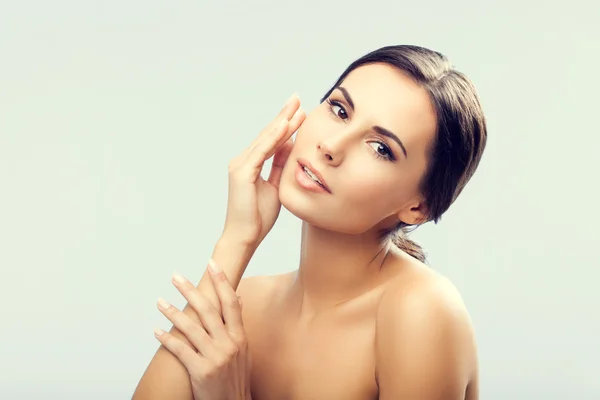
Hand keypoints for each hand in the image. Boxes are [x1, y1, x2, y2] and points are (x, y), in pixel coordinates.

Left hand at [154, 259, 250, 399]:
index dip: (221, 281)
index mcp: (239, 336)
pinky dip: (167, 339)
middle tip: (175, 277)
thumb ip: (237, 323)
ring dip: (172, 312)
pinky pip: (180, 350)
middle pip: (208, 310)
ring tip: (159, 301)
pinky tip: (156, 331)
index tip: (212, 264)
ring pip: (191, 328)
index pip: (231, 302)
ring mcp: (215, 357)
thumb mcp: (243, 349)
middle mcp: (229, 344)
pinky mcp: (201, 371)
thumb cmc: (236, 377)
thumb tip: (238, 298)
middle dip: (190, 291)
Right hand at [223, 93, 305, 246]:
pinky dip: (274, 137)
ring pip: (266, 139)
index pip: (271, 139)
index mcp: (251, 164)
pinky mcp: (242, 173)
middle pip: (268, 134)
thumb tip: (291, 147)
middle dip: (284, 115)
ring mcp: (241, 165)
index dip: (285, 124)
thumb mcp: (275, 186)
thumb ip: (279, 166)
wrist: (245, 236)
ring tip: (296, 107)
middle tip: (298, 98)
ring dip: (282, 121)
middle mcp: (243, 160)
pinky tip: (285, 125)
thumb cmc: (258, 216)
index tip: (299, 110)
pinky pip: (262, 151)